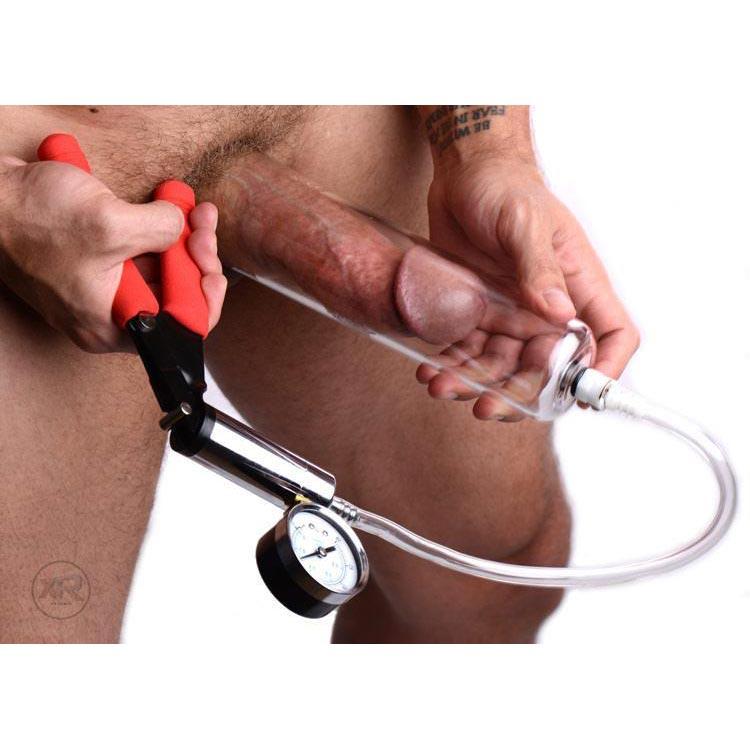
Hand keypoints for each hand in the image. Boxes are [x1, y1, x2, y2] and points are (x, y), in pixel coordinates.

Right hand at [0, 155, 226, 352]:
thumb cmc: (28, 219)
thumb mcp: (109, 224)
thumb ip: (162, 230)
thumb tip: (184, 225)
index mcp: (110, 325)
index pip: (179, 331)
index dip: (204, 299)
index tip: (211, 268)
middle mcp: (110, 313)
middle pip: (176, 296)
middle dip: (197, 259)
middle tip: (201, 226)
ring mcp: (105, 286)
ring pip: (163, 271)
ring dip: (184, 239)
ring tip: (189, 208)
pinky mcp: (102, 260)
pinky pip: (143, 251)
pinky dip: (160, 228)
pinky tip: (170, 205)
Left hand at [420, 155, 638, 417]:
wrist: (463, 173)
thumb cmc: (505, 186)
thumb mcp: (524, 221)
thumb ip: (539, 268)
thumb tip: (559, 314)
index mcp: (578, 285)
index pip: (612, 335)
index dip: (605, 369)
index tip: (580, 397)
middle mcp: (547, 307)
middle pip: (548, 366)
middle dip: (519, 393)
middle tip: (486, 406)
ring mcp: (511, 313)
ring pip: (502, 365)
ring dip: (474, 382)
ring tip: (441, 386)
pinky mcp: (477, 312)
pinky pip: (468, 349)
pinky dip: (451, 363)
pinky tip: (430, 370)